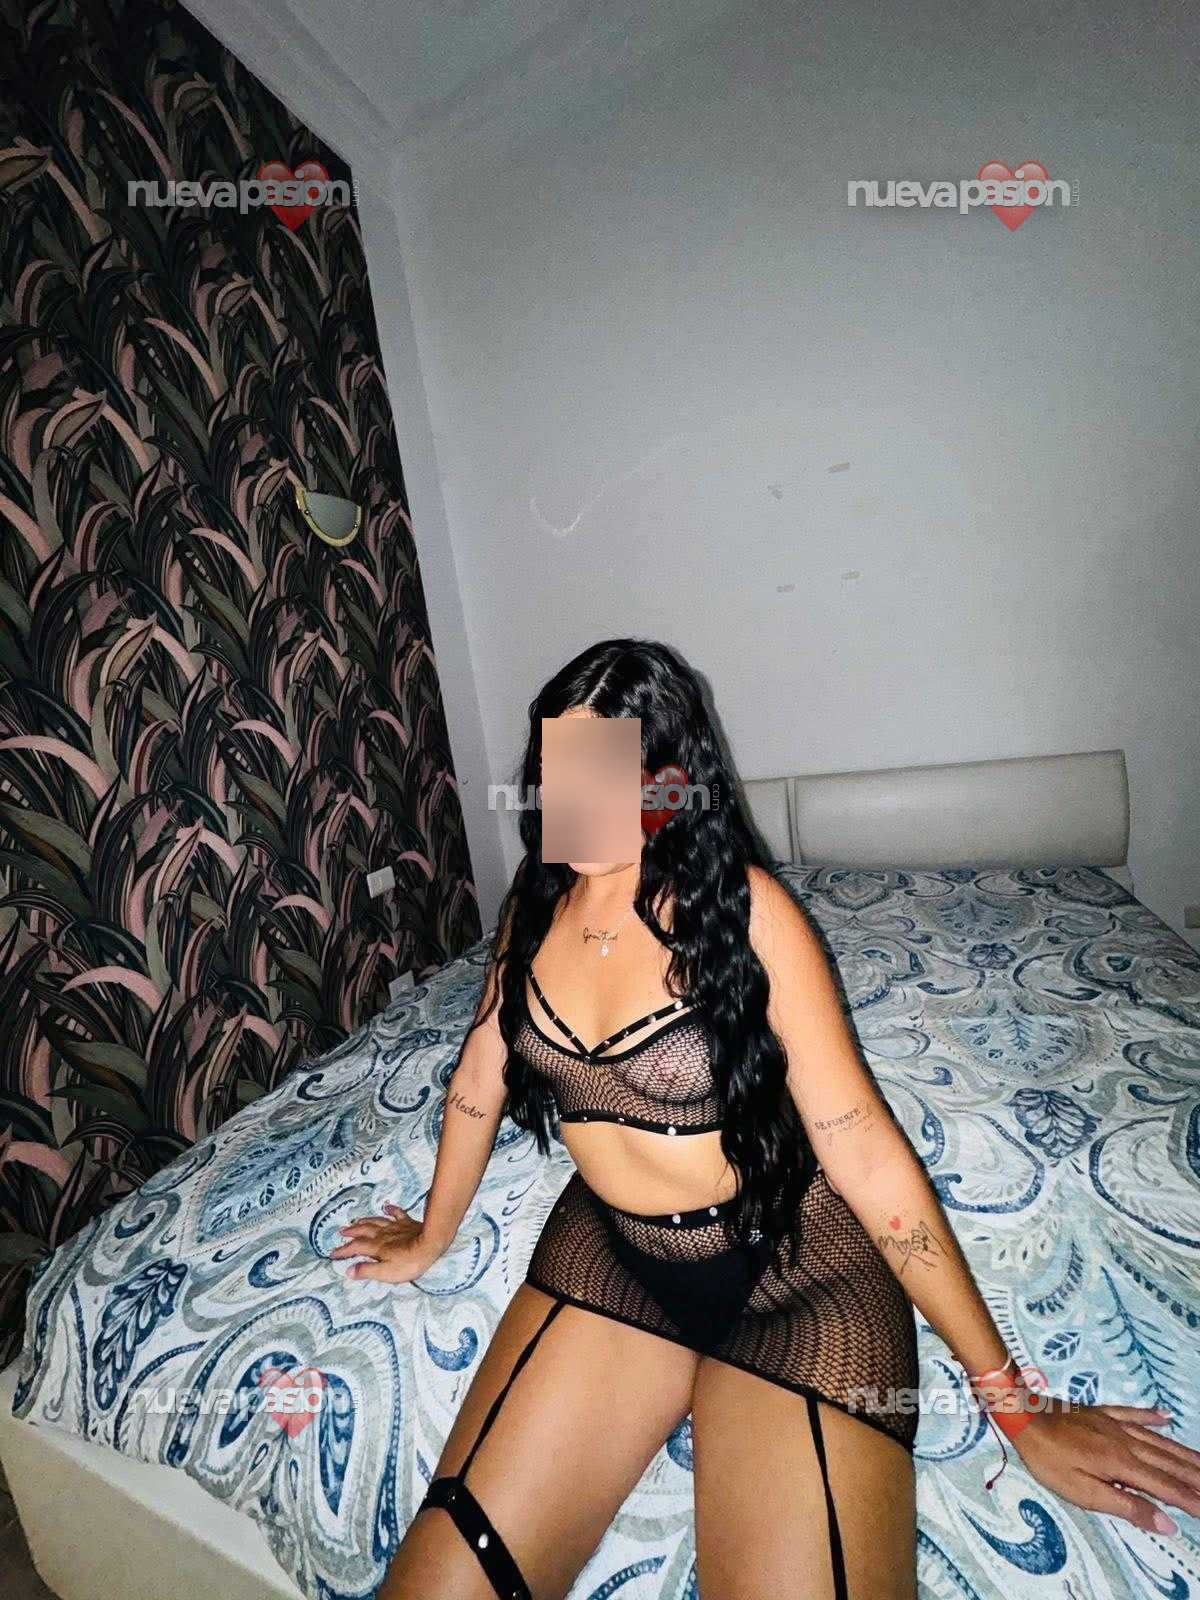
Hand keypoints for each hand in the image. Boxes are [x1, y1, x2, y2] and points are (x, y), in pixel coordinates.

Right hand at [331, 1202, 445, 1283]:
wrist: (430, 1244)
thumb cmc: (409, 1263)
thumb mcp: (386, 1273)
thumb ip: (367, 1271)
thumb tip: (348, 1270)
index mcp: (376, 1247)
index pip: (355, 1248)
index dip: (343, 1251)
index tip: (332, 1254)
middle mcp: (382, 1234)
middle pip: (363, 1231)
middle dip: (351, 1232)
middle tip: (341, 1232)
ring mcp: (395, 1227)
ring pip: (375, 1221)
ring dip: (365, 1221)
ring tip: (356, 1221)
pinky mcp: (407, 1223)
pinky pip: (397, 1213)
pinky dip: (390, 1209)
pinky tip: (386, 1206)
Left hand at [1011, 1394, 1199, 1534]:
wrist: (1025, 1416)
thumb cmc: (1050, 1460)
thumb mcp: (1084, 1492)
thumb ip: (1126, 1506)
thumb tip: (1166, 1522)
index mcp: (1123, 1464)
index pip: (1165, 1487)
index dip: (1190, 1500)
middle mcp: (1126, 1441)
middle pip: (1168, 1462)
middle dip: (1195, 1476)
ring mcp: (1115, 1423)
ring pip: (1158, 1440)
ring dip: (1183, 1452)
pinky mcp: (1102, 1412)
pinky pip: (1134, 1413)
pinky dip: (1152, 1415)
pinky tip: (1166, 1415)